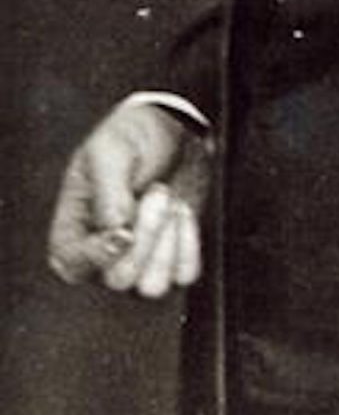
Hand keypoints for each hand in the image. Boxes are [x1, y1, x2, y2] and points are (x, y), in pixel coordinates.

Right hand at [47, 101, 211, 297]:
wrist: (175, 128)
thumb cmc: (133, 135)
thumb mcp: (112, 151)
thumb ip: (109, 193)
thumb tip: (115, 232)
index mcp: (73, 228)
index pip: (74, 265)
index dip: (100, 256)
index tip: (125, 229)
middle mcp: (102, 253)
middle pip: (119, 279)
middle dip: (146, 236)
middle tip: (158, 191)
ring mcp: (137, 260)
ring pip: (152, 286)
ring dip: (169, 243)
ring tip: (170, 199)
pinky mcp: (171, 258)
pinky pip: (184, 275)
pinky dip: (190, 245)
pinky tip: (184, 213)